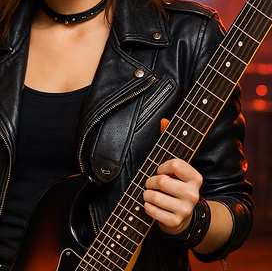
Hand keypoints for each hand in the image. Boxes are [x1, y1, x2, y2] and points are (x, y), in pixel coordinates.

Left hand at [141, 118, 202, 234]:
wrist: (184, 217)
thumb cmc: (175, 186)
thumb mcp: (176, 167)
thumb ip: (170, 142)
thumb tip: (164, 120)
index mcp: (196, 178)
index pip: (174, 163)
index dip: (161, 166)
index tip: (160, 170)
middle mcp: (193, 194)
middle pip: (160, 180)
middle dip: (150, 181)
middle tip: (151, 184)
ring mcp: (185, 209)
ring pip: (153, 196)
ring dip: (146, 194)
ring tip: (151, 195)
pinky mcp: (175, 222)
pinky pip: (150, 210)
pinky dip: (146, 207)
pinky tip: (152, 207)